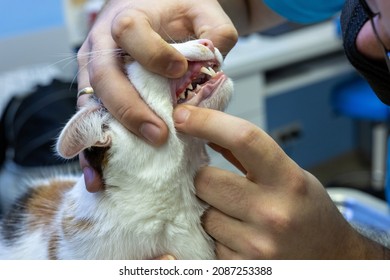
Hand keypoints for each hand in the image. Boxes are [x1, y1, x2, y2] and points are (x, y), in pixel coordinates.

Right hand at [77, 0, 236, 191]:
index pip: (131, 33)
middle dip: (130, 109)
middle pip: (105, 78)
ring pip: (91, 106)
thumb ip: (215, 30)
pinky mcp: (96, 98)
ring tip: (118, 169)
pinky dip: (93, 152)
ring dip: (105, 138)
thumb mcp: (200, 10)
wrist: (151, 15)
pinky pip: (89, 124)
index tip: (179, 70)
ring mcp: (94, 74)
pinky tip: (98, 178)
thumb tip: (215, 60)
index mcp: (127, 19)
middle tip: (158, 134)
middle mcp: (101, 47)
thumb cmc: (173, 14)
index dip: (153, 53)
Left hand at [173, 105, 383, 258]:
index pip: (242, 138)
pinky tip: (240, 236)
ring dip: (212, 211)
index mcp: (288, 180)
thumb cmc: (310, 212)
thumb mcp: (290, 174)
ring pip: (203, 215)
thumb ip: (249, 154)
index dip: (207, 121)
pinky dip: (219, 236)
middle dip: (205, 179)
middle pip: (205, 180)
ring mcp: (257, 244)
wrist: (332, 257)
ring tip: (239, 215)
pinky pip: (210, 242)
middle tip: (222, 185)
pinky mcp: (243, 267)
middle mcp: (272, 212)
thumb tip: (207, 133)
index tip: (184, 115)